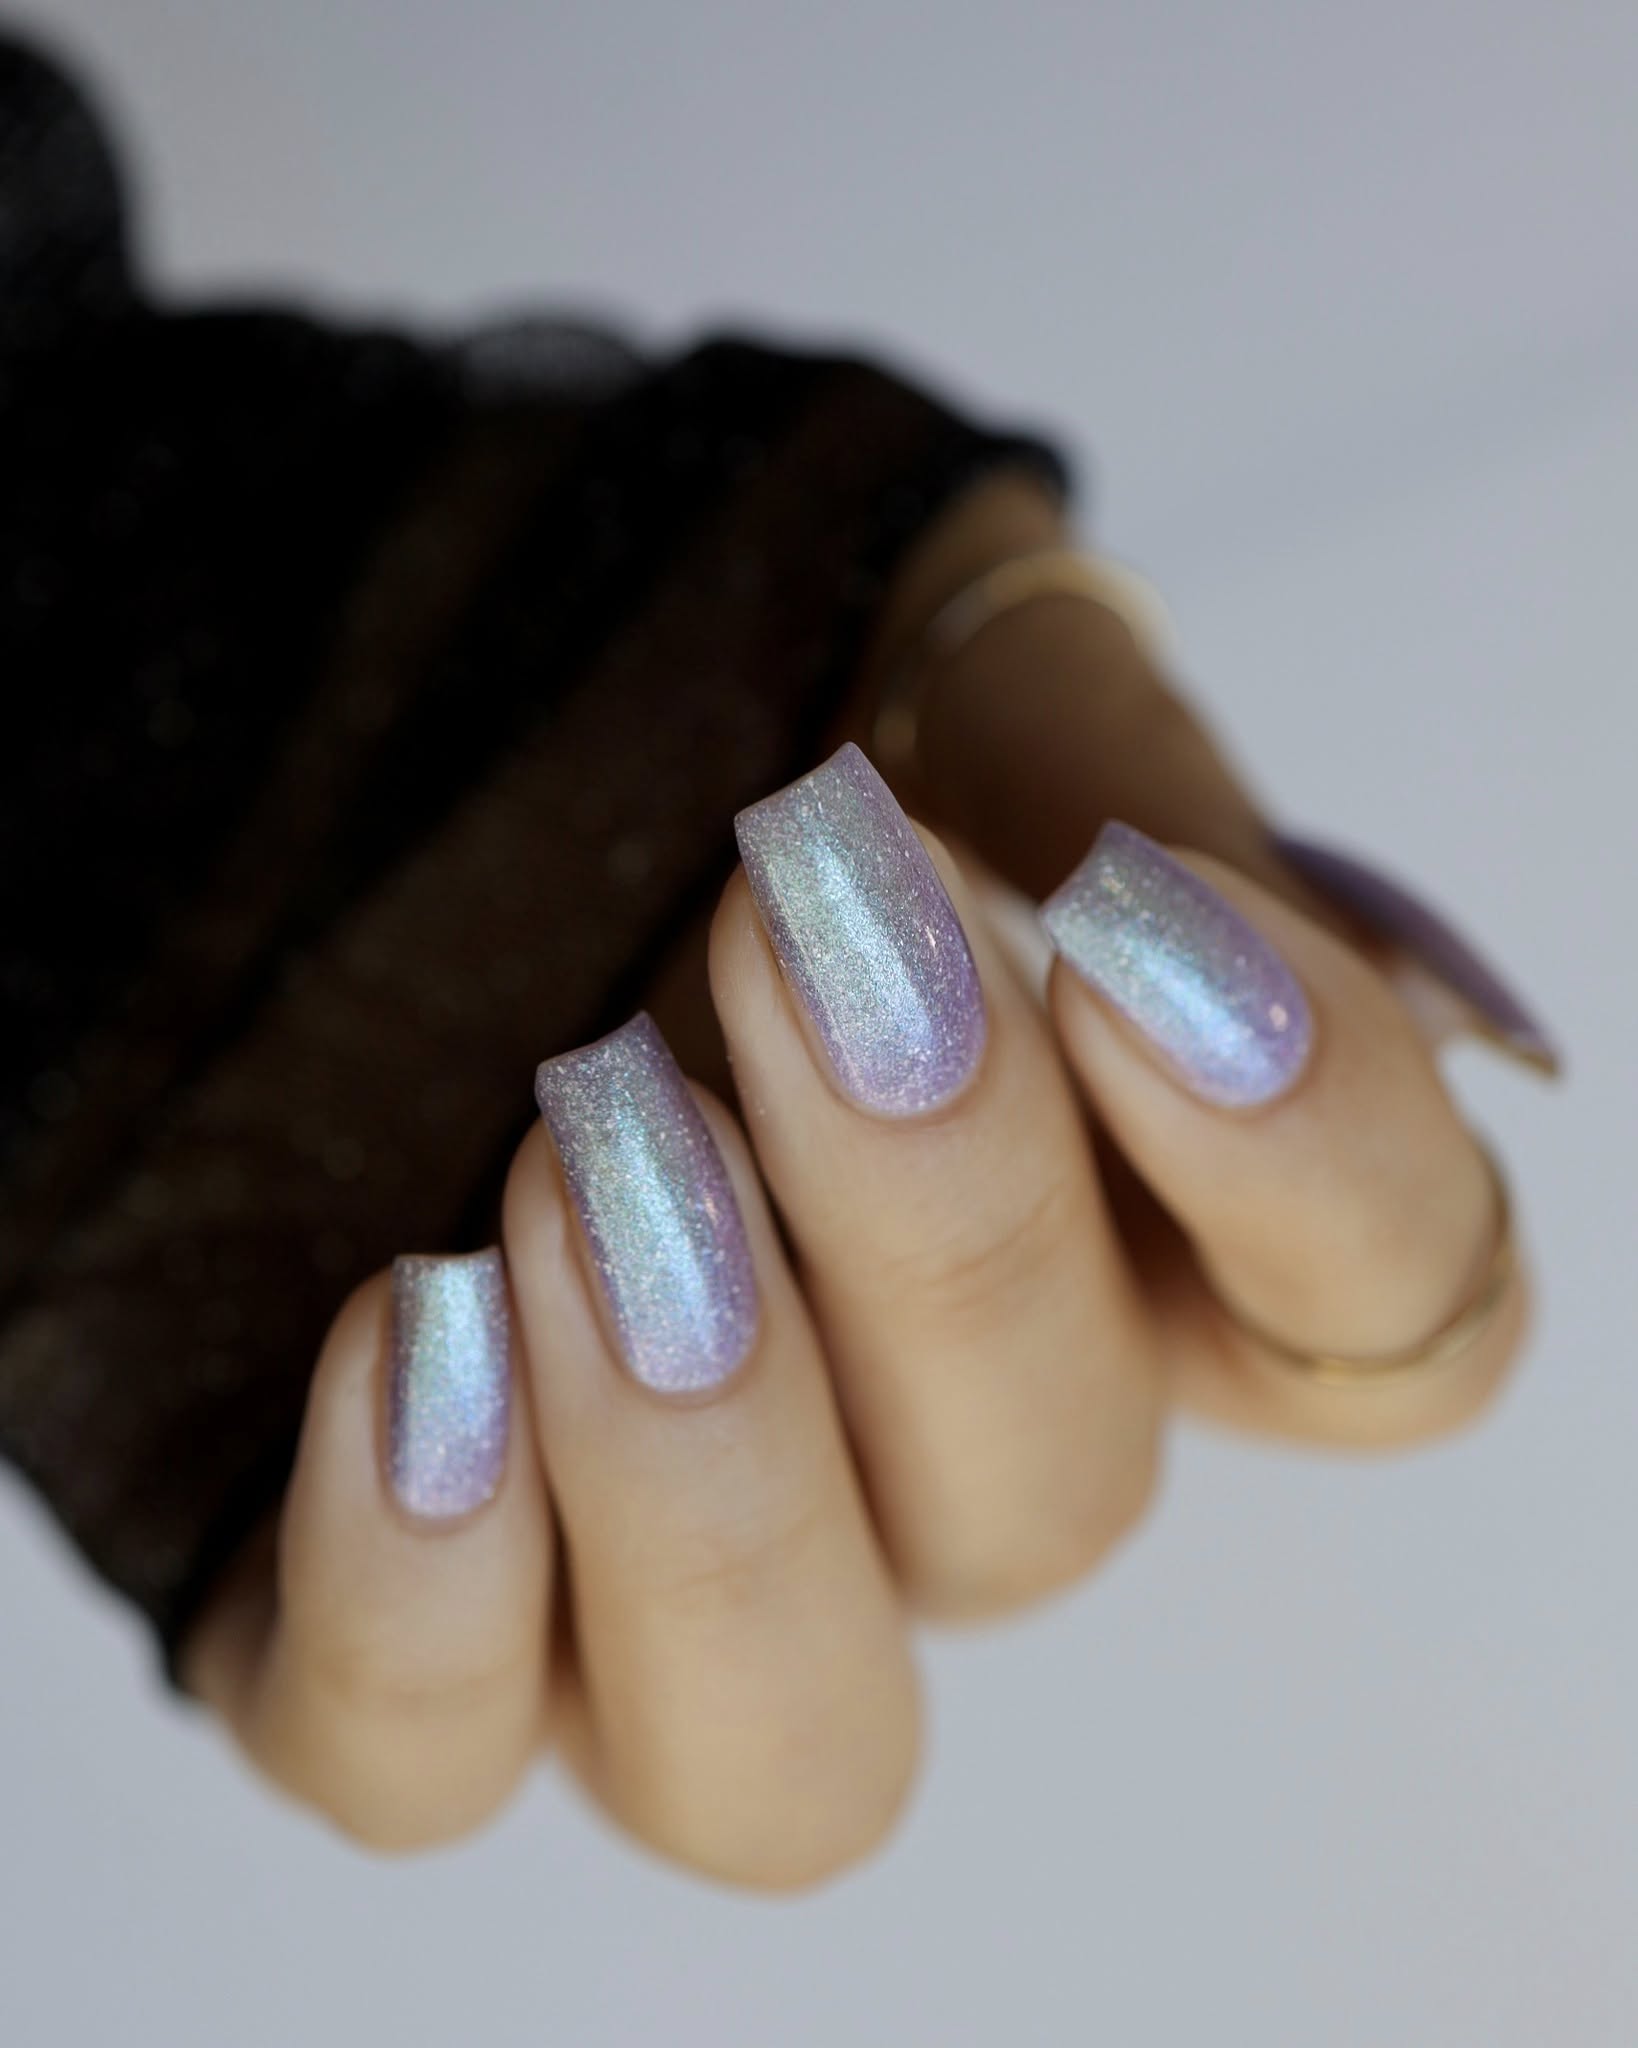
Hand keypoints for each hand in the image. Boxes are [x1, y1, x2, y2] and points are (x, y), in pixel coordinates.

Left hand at [184, 474, 1544, 1883]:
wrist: (350, 723)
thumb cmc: (667, 686)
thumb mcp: (911, 644)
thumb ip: (1090, 774)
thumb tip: (1227, 944)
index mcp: (1113, 1219)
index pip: (1386, 1325)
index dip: (1316, 1165)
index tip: (1124, 928)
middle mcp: (919, 1446)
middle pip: (1058, 1501)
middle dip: (945, 1228)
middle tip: (795, 948)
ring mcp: (665, 1565)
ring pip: (790, 1755)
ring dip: (715, 1465)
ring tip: (580, 1155)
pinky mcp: (402, 1610)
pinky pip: (421, 1754)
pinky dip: (422, 1586)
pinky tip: (410, 1333)